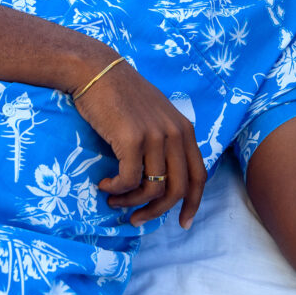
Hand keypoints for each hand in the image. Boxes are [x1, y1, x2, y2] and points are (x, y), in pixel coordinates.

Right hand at [72, 59, 206, 228]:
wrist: (96, 71)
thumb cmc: (121, 95)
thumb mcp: (155, 115)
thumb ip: (165, 140)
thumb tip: (161, 178)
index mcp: (184, 130)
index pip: (199, 176)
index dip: (192, 203)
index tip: (182, 223)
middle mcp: (175, 134)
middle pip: (178, 189)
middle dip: (157, 212)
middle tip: (137, 219)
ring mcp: (155, 136)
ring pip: (153, 189)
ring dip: (131, 202)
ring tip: (114, 200)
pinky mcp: (131, 139)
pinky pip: (129, 180)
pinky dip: (116, 189)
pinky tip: (103, 184)